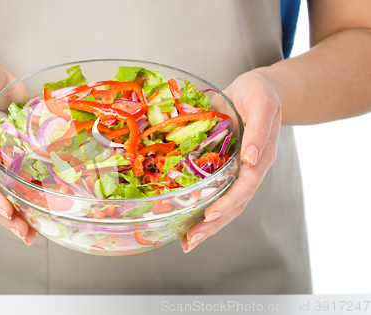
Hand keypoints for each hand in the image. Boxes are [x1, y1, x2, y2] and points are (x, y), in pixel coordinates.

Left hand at [182, 69, 281, 251]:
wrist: (260, 89)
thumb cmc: (261, 93)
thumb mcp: (261, 104)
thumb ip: (258, 130)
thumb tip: (250, 158)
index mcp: (260, 158)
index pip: (245, 186)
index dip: (228, 202)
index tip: (210, 216)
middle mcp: (249, 169)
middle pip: (234, 204)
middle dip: (212, 225)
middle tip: (191, 241)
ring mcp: (238, 171)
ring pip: (224, 203)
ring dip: (207, 224)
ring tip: (187, 241)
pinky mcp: (225, 166)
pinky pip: (215, 190)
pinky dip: (201, 206)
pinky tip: (185, 217)